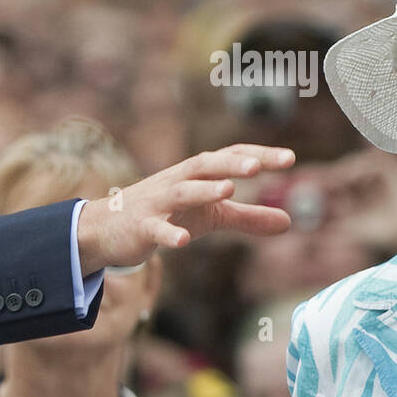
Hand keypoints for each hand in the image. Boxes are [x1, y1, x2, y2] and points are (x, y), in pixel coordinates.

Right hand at [76, 144, 295, 274]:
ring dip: (203, 190)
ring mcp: (157, 203)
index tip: (290, 159)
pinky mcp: (140, 227)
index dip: (257, 155)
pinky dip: (169, 233)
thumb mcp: (209, 216)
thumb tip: (289, 221)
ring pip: (181, 191)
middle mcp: (177, 181)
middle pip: (204, 165)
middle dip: (231, 164)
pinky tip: (184, 240)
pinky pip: (155, 229)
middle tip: (258, 167)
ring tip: (228, 190)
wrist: (107, 227)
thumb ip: (247, 217)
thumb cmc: (165, 215)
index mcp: (196, 175)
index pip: (228, 157)